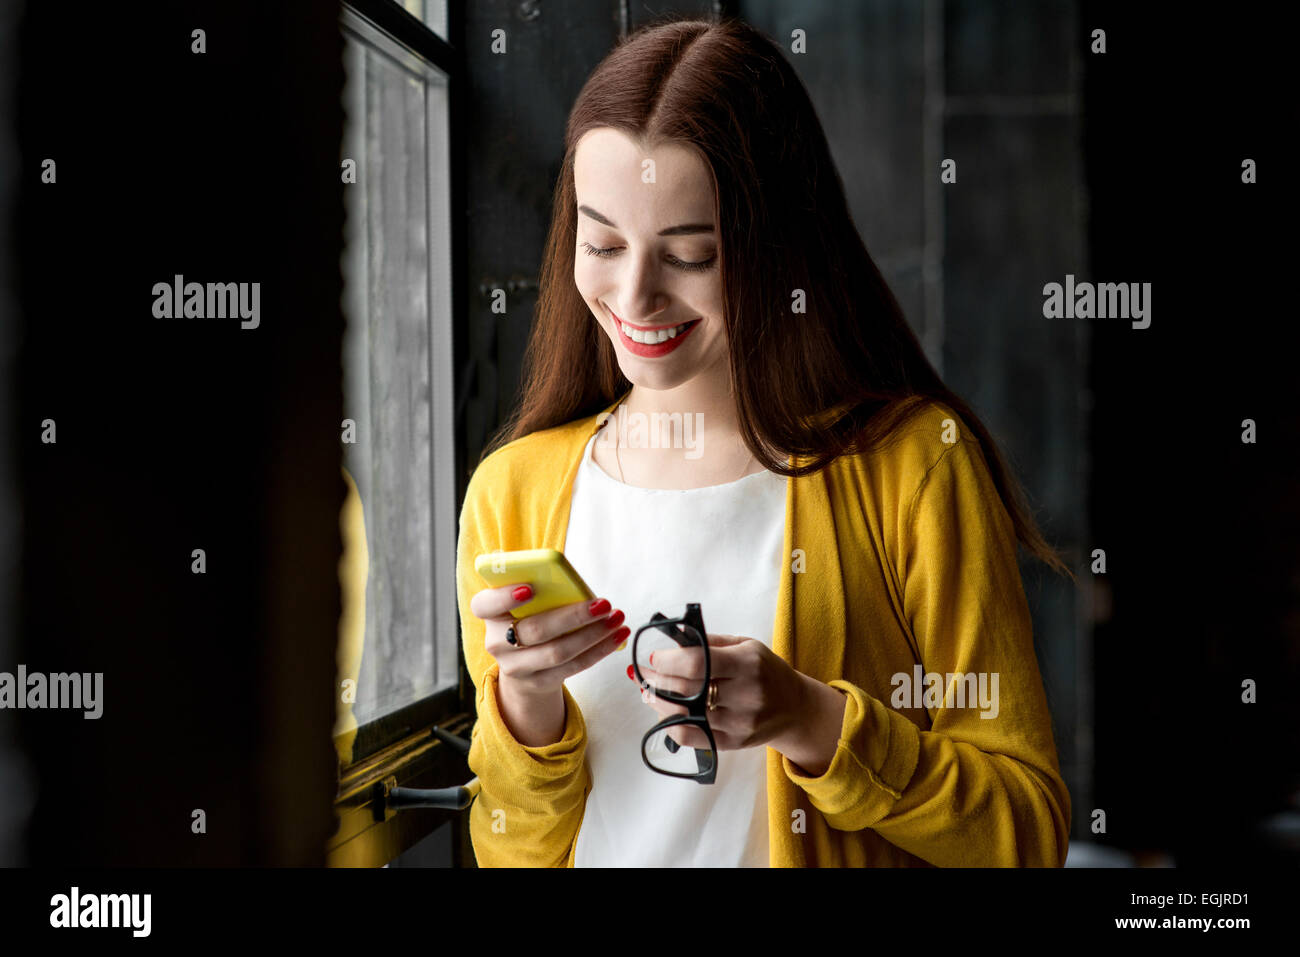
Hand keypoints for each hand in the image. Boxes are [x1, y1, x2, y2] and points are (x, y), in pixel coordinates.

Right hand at [470, 586, 629, 697]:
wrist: (525, 663)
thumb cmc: (531, 617)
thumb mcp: (527, 603)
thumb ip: (542, 590)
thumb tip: (577, 587)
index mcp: (490, 614)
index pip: (484, 605)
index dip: (504, 596)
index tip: (530, 588)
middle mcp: (497, 642)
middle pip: (534, 630)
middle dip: (573, 616)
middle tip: (603, 604)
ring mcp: (516, 667)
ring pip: (557, 652)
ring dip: (593, 635)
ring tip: (617, 618)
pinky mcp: (538, 682)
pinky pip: (573, 666)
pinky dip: (598, 650)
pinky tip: (616, 636)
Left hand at [633, 633, 810, 751]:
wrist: (796, 708)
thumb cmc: (766, 671)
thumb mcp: (747, 645)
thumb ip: (711, 642)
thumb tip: (674, 639)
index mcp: (747, 663)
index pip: (697, 663)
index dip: (668, 661)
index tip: (654, 658)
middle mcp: (745, 694)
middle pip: (687, 689)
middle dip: (658, 680)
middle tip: (642, 674)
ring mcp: (740, 722)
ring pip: (686, 715)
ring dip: (659, 703)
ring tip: (648, 693)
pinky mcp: (734, 742)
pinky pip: (693, 737)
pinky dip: (672, 725)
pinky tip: (664, 714)